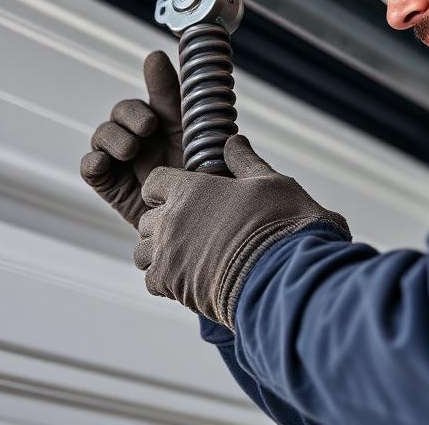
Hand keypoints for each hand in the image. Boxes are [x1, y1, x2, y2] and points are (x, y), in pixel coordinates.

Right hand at [81, 51, 182, 228]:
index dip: (154, 82)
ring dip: (114, 137)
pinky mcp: (109, 184)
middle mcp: (140, 137)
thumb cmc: (203, 181)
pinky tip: (104, 163)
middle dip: (131, 115)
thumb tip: (161, 56)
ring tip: (132, 150)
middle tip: (148, 126)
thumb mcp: (198, 141)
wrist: (198, 228)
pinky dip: (93, 162)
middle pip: (121, 112)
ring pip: (103, 135)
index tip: (156, 67)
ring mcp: (122, 160)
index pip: (153, 96)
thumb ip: (180, 101)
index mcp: (165, 123)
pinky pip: (90, 167)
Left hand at [134, 135, 350, 328]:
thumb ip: (244, 161)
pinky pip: (152, 283)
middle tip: (191, 231)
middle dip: (162, 224)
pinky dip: (166, 282)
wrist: (286, 274)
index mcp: (190, 189)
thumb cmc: (281, 223)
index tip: (183, 197)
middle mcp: (172, 220)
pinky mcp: (174, 287)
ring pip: (142, 253)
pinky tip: (189, 279)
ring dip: (159, 254)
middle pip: (146, 220)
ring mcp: (169, 255)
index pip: (154, 182)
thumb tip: (234, 141)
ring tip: (186, 258)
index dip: (166, 189)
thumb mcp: (268, 182)